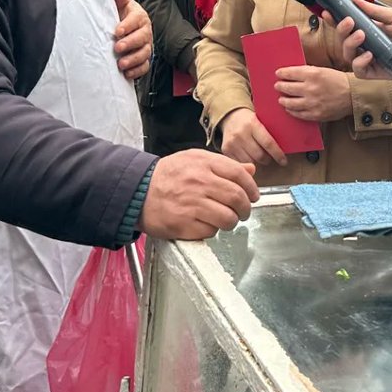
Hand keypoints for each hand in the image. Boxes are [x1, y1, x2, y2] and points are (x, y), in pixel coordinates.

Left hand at [111, 0, 152, 79]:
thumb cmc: (119, 16)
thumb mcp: (119, 4)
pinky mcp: (144, 59)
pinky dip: (137, 71)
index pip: (136, 20)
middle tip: (117, 47)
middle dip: (130, 44)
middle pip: (142, 38)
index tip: (116, 31)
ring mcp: (146, 46)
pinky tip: (126, 74)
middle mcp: (145, 31)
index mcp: (139, 16)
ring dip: (133, 60)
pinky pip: (144, 67)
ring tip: (120, 64)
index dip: (127, 25)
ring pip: (144, 53)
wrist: (122, 32)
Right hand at [140, 149, 259, 239]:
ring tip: (226, 220)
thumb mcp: (195, 160)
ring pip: (228, 218)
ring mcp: (192, 204)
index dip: (251, 187)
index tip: (254, 196)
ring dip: (232, 222)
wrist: (137, 191)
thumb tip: (250, 171)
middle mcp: (200, 182)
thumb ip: (224, 165)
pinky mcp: (184, 224)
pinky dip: (213, 230)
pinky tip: (206, 224)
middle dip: (246, 208)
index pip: (239, 174)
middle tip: (243, 212)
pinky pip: (211, 231)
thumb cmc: (168, 175)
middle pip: (237, 198)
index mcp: (204, 163)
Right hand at [218, 108, 287, 168]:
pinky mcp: (226, 150)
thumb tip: (284, 148)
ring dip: (258, 162)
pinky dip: (248, 163)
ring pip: (251, 162)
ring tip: (259, 156)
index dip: (278, 154)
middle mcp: (241, 133)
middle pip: (260, 155)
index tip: (283, 161)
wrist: (230, 117)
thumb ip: (269, 132)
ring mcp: (232, 143)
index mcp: (252, 123)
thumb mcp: (260, 120)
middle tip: (270, 157)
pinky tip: (249, 156)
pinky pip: (241, 163)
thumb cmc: (250, 120)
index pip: (268, 143)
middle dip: (268, 159)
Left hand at [275, 65, 351, 121]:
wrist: (352, 95)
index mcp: (313, 74)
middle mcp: (310, 88)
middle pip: (287, 88)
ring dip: (283, 100)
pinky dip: (291, 111)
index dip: (282, 73)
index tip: (278, 73)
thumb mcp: (323, 70)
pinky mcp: (315, 114)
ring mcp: (312, 103)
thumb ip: (308, 72)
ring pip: (290, 103)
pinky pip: (298, 114)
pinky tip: (289, 109)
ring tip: (281, 99)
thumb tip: (293, 73)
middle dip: (280, 86)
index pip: (290, 73)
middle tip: (277, 86)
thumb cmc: (338, 81)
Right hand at [336, 0, 391, 79]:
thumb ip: (373, 11)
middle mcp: (366, 45)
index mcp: (369, 29)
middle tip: (349, 21)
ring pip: (347, 56)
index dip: (335, 20)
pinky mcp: (377, 72)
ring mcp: (371, 59)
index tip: (328, 11)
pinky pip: (360, 71)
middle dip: (341, 30)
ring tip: (360, 35)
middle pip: (343, 41)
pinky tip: (368, 55)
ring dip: (349, 44)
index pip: (347, 26)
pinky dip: (360, 62)